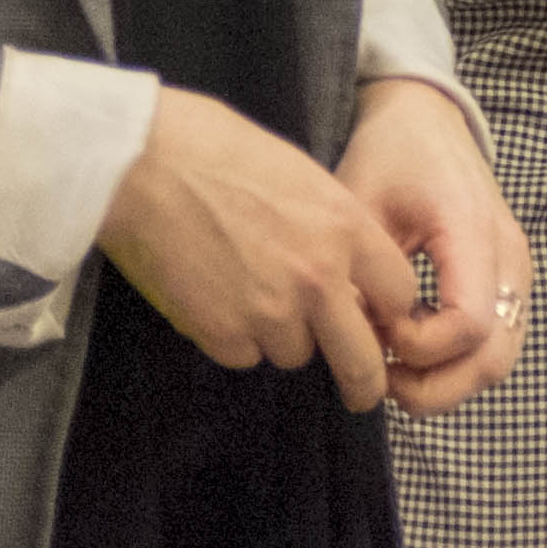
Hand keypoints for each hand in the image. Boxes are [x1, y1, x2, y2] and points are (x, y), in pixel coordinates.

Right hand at [99, 87, 416, 409]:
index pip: (400, 293)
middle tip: (363, 394)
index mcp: (346, 228)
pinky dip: (234, 337)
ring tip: (246, 288)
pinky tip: (214, 296)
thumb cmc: (222, 152)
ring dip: (280, 336)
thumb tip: (346, 270)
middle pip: (361, 358)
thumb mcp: (304, 177)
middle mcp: (317, 278)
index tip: (380, 320)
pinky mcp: (221, 334)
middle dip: (365, 382)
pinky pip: (244, 354)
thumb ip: (334, 230)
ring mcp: (269, 311)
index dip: (389, 310)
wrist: (147, 164)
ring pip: (294, 353)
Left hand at [339, 74, 528, 414]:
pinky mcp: (510, 282)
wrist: (427, 121)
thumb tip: (352, 344)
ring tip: (393, 368)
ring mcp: (517, 272)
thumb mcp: (359, 209)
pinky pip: (497, 344)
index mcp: (473, 230)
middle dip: (433, 386)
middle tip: (379, 376)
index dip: (416, 349)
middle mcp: (510, 257)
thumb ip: (359, 279)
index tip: (374, 330)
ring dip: (446, 382)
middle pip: (493, 359)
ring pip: (500, 360)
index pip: (468, 325)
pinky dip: (458, 365)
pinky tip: (412, 348)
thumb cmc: (390, 157)